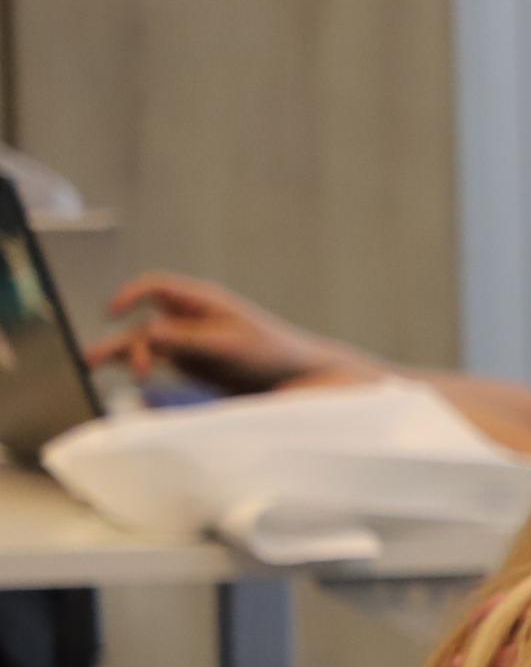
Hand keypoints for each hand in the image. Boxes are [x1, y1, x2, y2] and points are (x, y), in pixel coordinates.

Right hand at [84, 273, 363, 393]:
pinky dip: (139, 365)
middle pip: (144, 321)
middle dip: (119, 337)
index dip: (131, 295)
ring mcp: (189, 340)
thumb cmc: (271, 353)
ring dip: (122, 354)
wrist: (300, 376)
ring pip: (145, 342)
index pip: (157, 287)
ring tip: (93, 366)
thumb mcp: (229, 346)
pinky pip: (158, 359)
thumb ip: (189, 340)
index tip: (116, 312)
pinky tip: (125, 379)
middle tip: (93, 359)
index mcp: (203, 301)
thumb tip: (149, 332)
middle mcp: (190, 317)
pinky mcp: (192, 362)